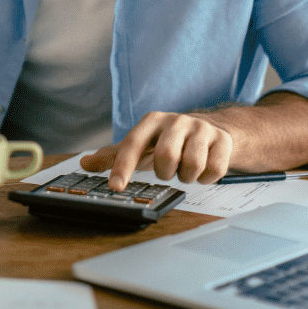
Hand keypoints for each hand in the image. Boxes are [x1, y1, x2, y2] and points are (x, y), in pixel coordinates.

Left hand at [81, 111, 234, 189]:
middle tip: (168, 171)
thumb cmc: (169, 141)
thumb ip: (113, 156)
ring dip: (186, 177)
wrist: (213, 130)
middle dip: (165, 172)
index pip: (133, 144)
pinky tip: (203, 170)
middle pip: (166, 157)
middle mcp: (176, 121)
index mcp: (152, 121)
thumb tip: (84, 163)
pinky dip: (207, 178)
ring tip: (185, 170)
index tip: (115, 187)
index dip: (123, 167)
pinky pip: (214, 170)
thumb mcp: (141, 145)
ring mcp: (202, 128)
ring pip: (192, 165)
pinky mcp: (223, 139)